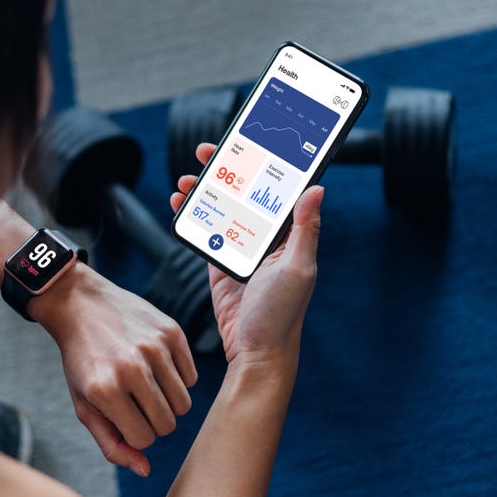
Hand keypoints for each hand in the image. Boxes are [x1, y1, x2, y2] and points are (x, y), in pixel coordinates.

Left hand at [30, 269, 197, 476]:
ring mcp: (154, 348)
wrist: (80, 305)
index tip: (125, 417)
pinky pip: (191, 377)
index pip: (144, 439)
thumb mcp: (85, 405)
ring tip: (148, 386)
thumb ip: (112, 443)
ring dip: (168, 402)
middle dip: (154, 421)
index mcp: (104, 391)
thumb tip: (145, 470)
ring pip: (184, 404)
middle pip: (168, 424)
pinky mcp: (171, 331)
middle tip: (137, 402)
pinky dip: (178, 379)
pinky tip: (157, 366)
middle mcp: (131, 369)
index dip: (136, 433)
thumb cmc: (82, 362)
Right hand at [170, 143, 322, 364]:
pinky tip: (179, 204)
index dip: (263, 163)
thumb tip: (317, 188)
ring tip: (184, 180)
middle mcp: (267, 239)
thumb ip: (305, 229)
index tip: (247, 143)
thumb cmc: (282, 316)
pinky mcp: (220, 264)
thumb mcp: (297, 269)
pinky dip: (193, 216)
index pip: (277, 189)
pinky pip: (206, 232)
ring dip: (204, 191)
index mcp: (290, 235)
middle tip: (206, 152)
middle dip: (226, 170)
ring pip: (222, 209)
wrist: (255, 353)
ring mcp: (242, 250)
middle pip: (245, 193)